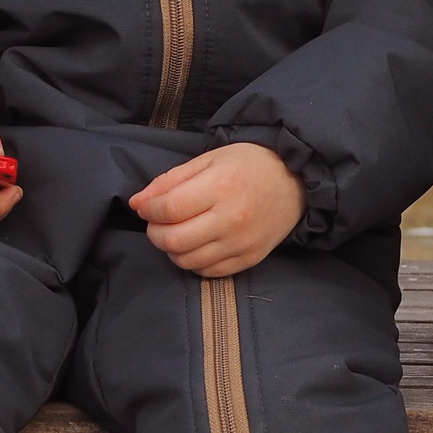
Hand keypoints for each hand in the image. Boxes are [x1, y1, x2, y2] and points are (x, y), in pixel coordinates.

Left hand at [129, 143, 303, 278]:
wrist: (294, 181)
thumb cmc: (249, 165)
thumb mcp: (208, 160)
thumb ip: (170, 181)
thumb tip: (138, 203)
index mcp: (220, 186)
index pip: (169, 209)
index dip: (148, 210)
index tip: (145, 207)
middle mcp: (231, 219)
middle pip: (174, 240)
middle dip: (155, 233)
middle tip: (157, 222)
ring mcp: (241, 243)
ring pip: (187, 261)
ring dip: (171, 249)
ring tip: (176, 232)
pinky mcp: (249, 259)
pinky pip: (208, 272)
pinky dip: (193, 262)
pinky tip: (196, 244)